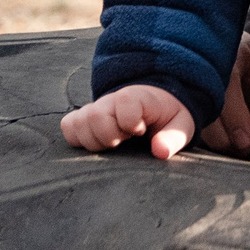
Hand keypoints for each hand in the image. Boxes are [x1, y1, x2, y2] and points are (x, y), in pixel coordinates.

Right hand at [61, 84, 195, 157]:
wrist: (154, 106)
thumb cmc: (168, 117)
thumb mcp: (181, 125)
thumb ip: (173, 137)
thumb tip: (160, 151)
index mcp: (137, 97)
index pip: (124, 103)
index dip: (131, 122)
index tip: (141, 130)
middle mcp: (111, 100)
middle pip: (95, 116)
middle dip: (110, 136)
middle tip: (124, 141)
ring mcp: (95, 109)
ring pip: (78, 123)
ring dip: (94, 141)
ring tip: (113, 143)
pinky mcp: (84, 119)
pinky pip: (68, 127)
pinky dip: (78, 139)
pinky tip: (98, 143)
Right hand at [199, 33, 249, 152]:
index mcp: (236, 48)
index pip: (224, 77)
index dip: (233, 112)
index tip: (245, 139)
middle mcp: (212, 62)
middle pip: (203, 98)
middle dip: (220, 131)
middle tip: (242, 149)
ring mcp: (200, 82)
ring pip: (193, 113)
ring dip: (215, 137)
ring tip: (239, 148)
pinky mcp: (197, 101)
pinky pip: (193, 122)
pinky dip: (212, 138)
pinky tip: (229, 144)